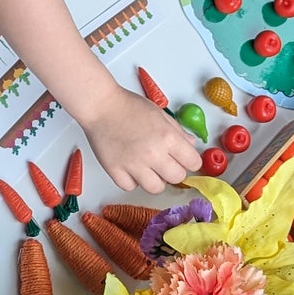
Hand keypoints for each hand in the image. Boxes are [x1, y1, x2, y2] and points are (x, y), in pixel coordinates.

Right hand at [80, 85, 201, 195]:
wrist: (100, 105)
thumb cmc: (128, 106)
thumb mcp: (160, 114)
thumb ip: (178, 131)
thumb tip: (191, 144)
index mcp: (167, 137)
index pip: (193, 162)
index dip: (190, 161)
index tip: (184, 159)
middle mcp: (152, 153)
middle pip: (177, 177)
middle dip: (174, 171)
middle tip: (166, 162)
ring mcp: (133, 165)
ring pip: (156, 188)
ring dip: (155, 180)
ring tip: (149, 168)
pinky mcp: (115, 171)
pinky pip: (130, 187)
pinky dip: (132, 180)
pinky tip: (131, 168)